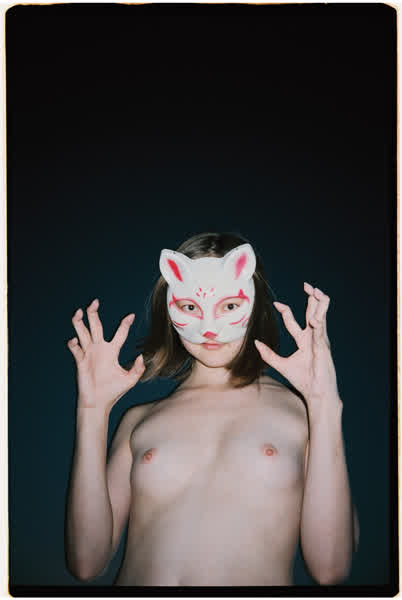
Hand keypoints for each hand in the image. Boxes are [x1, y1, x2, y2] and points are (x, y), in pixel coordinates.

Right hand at [67, 299, 144, 409]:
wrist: (99, 403)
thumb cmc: (114, 391)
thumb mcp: (130, 380)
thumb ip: (138, 369)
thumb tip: (141, 356)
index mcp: (112, 350)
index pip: (120, 333)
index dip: (125, 324)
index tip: (131, 315)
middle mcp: (100, 348)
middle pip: (96, 326)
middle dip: (94, 314)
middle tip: (94, 302)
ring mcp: (89, 354)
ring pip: (83, 333)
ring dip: (79, 323)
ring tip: (78, 312)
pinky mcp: (81, 362)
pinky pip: (76, 350)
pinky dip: (74, 345)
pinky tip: (74, 341)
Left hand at [254, 283, 339, 407]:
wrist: (316, 393)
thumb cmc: (303, 380)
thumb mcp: (281, 365)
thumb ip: (268, 354)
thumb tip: (256, 343)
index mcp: (304, 340)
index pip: (293, 320)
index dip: (285, 310)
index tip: (276, 303)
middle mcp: (313, 338)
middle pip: (313, 313)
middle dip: (312, 299)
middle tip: (308, 286)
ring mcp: (320, 342)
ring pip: (321, 318)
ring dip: (320, 305)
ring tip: (317, 292)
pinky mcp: (324, 349)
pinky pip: (321, 334)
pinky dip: (319, 325)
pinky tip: (315, 319)